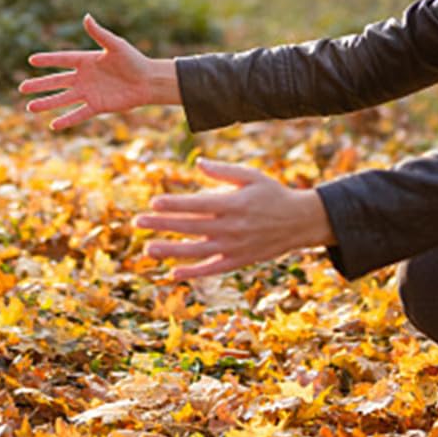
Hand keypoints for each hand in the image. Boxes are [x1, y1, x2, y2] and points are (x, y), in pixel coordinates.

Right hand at [19, 14, 180, 129]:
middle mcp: (84, 77)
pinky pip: (79, 113)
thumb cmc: (133, 60)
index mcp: (87, 60)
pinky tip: (53, 125)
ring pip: (63, 99)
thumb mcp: (116, 45)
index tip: (31, 60)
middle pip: (57, 81)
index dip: (48, 60)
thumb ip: (99, 34)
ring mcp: (89, 92)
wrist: (148, 81)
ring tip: (30, 107)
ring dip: (47, 103)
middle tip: (22, 88)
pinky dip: (67, 119)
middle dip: (40, 85)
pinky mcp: (97, 106)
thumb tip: (86, 17)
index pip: (62, 60)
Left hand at [135, 158, 335, 280]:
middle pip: (190, 227)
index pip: (197, 205)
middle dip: (162, 225)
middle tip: (137, 223)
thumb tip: (198, 163)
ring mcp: (234, 247)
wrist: (300, 222)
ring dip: (170, 251)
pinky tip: (172, 273)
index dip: (174, 204)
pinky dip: (192, 272)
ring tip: (147, 249)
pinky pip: (211, 269)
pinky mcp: (238, 261)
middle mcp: (231, 227)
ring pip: (196, 251)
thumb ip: (223, 172)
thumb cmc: (272, 194)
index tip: (153, 203)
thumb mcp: (251, 176)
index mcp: (232, 204)